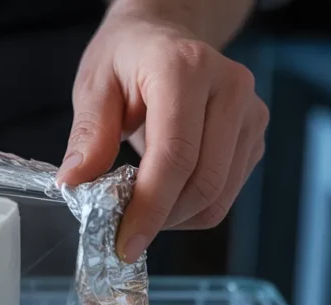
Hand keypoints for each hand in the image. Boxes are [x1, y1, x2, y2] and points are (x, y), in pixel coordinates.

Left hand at [56, 3, 267, 262]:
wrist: (163, 35)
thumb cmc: (126, 58)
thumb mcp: (94, 86)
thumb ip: (88, 135)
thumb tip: (75, 184)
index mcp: (185, 70)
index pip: (175, 156)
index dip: (150, 208)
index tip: (124, 243)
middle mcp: (230, 88)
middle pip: (203, 181)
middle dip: (160, 219)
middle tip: (122, 233)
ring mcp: (250, 112)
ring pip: (219, 194)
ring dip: (176, 218)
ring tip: (138, 210)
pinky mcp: (254, 135)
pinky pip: (226, 192)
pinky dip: (191, 208)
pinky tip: (162, 196)